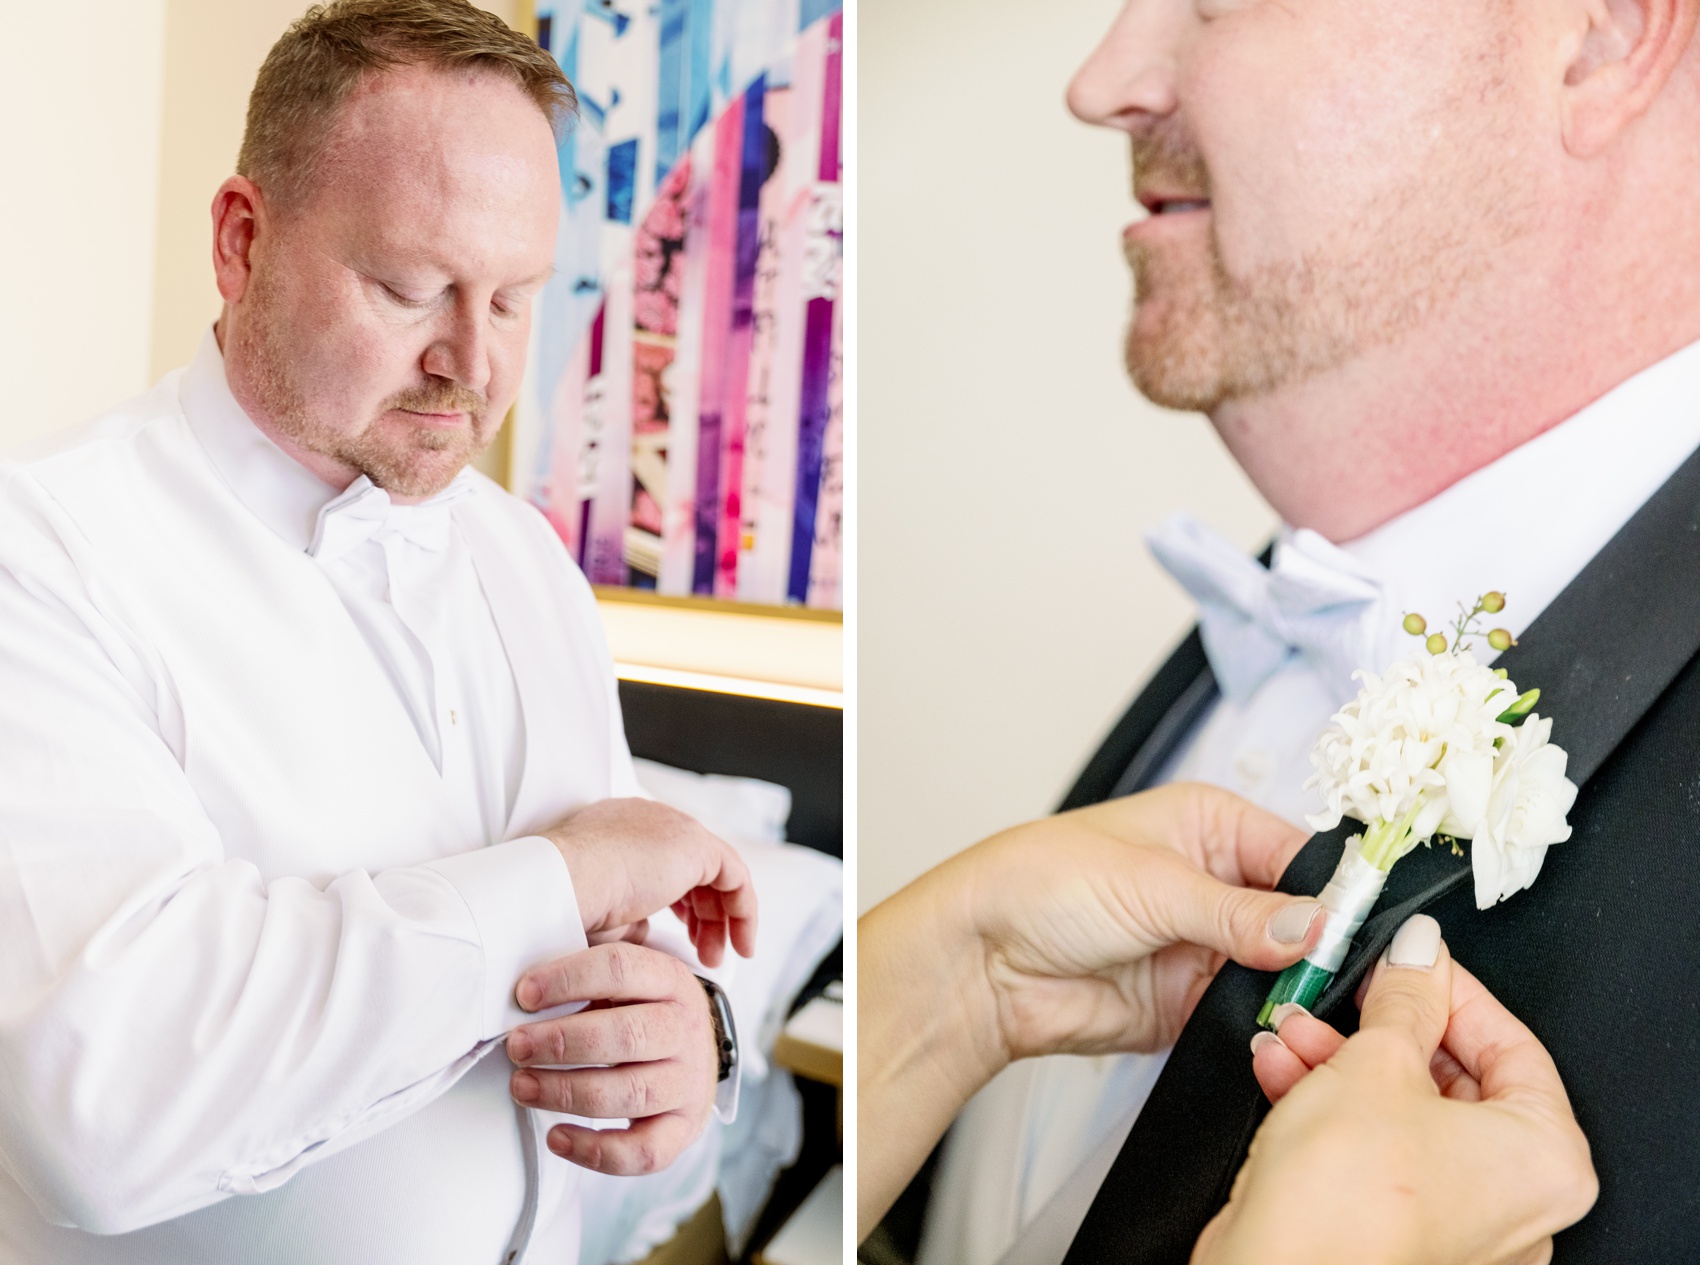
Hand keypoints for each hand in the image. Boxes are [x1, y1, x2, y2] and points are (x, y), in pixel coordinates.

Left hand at [507, 942, 719, 1174]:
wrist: (692, 1052)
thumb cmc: (640, 1011)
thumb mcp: (624, 977)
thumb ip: (582, 967)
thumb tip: (526, 980)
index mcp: (670, 980)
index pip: (621, 968)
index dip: (567, 980)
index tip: (524, 994)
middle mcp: (685, 1030)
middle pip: (627, 1035)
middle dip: (562, 1042)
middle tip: (517, 1047)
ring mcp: (688, 1082)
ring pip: (632, 1093)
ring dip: (567, 1092)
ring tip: (523, 1086)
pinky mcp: (682, 1129)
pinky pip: (644, 1151)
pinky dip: (596, 1150)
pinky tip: (557, 1136)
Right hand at [541, 798, 757, 966]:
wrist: (559, 886)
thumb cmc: (565, 903)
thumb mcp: (601, 916)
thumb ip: (630, 920)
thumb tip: (646, 935)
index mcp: (618, 829)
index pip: (662, 861)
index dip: (678, 902)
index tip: (681, 934)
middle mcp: (648, 819)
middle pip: (693, 865)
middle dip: (703, 913)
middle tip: (703, 951)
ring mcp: (672, 827)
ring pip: (717, 872)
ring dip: (722, 918)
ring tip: (716, 956)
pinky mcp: (695, 844)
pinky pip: (735, 877)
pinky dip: (742, 911)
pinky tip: (740, 943)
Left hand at [857, 782, 1321, 1236]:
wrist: (981, 962)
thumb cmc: (1041, 884)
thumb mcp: (1149, 883)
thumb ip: (1237, 911)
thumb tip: (1313, 926)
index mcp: (1210, 826)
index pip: (1301, 854)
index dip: (1333, 892)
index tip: (1354, 928)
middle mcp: (1216, 884)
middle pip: (1301, 919)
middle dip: (1318, 948)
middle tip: (1332, 974)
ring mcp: (1207, 948)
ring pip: (1284, 974)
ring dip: (1293, 992)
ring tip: (1300, 1005)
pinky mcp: (1192, 1005)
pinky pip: (1249, 1018)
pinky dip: (1264, 1027)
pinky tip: (1272, 1031)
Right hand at [1197, 915, 1597, 1264]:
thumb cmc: (1345, 1207)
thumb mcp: (1376, 1061)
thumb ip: (1405, 998)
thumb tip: (1419, 956)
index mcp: (1547, 1160)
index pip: (1512, 1043)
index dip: (1450, 988)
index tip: (1411, 960)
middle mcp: (1516, 1204)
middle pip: (1452, 1078)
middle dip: (1379, 1028)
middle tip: (1348, 993)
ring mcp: (1459, 1225)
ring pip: (1405, 1113)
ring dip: (1340, 1062)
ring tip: (1294, 1032)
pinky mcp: (1399, 1235)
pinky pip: (1378, 1152)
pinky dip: (1334, 1109)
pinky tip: (1285, 1072)